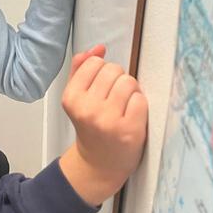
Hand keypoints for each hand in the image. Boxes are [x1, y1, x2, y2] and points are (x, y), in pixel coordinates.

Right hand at [59, 50, 147, 205]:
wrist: (99, 164)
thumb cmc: (91, 127)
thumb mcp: (78, 98)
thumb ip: (82, 70)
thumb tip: (98, 48)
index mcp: (71, 98)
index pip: (95, 63)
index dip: (102, 72)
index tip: (101, 88)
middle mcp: (87, 108)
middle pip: (114, 70)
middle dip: (118, 80)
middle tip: (114, 99)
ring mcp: (108, 120)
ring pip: (129, 82)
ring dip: (131, 91)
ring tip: (124, 106)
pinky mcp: (129, 130)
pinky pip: (140, 99)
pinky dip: (139, 104)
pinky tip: (132, 115)